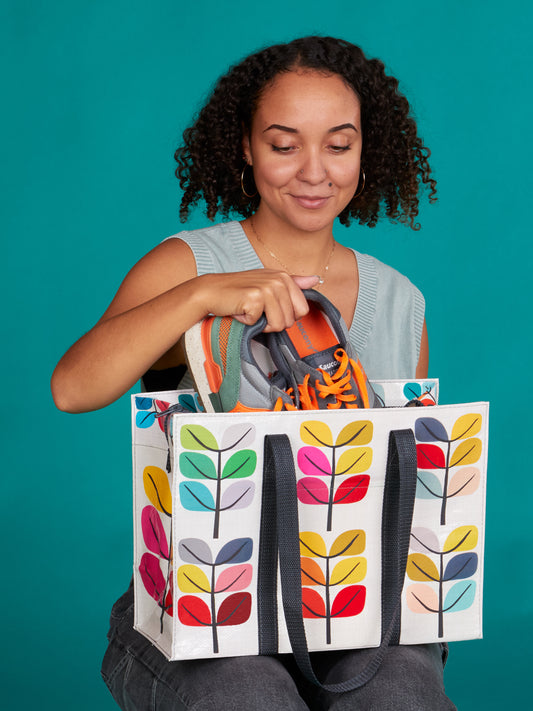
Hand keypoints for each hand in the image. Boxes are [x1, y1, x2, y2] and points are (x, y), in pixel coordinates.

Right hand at [198, 270, 319, 331]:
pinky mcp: (255, 298)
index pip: (302, 310)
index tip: (269, 309)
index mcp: (284, 277)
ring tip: (249, 311)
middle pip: (290, 320)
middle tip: (257, 310)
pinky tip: (240, 310)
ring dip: (261, 324)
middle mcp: (278, 280)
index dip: (285, 316)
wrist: (210, 291)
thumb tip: (316, 279)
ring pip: (278, 325)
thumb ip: (294, 282)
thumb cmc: (239, 291)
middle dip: (273, 322)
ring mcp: (267, 288)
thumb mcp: (268, 283)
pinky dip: (248, 322)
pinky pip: (260, 324)